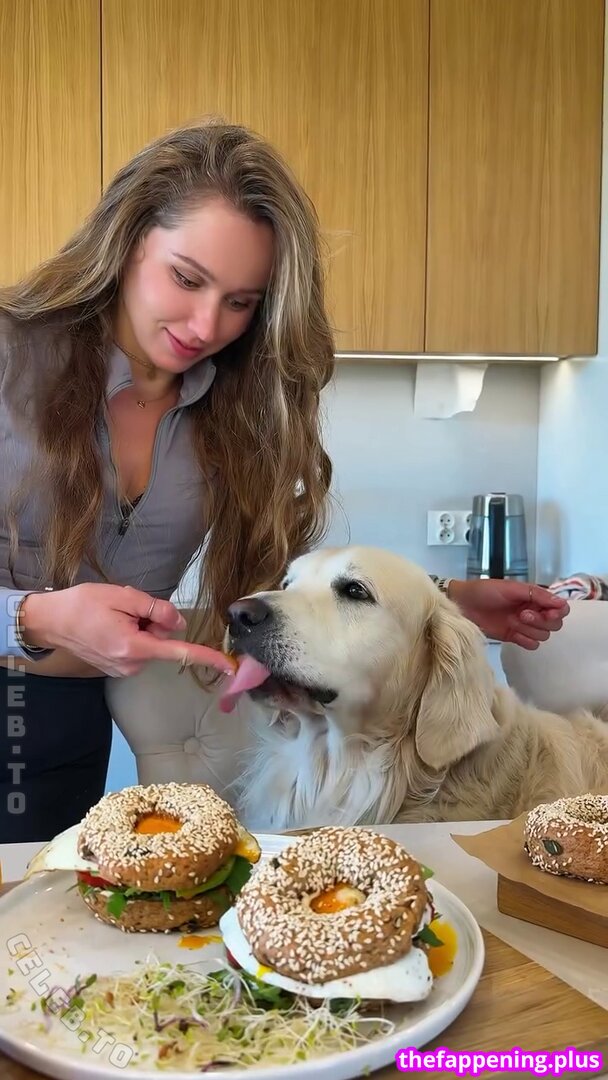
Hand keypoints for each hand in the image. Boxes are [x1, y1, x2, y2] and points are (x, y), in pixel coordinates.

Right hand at [21, 584, 235, 677]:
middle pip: (163, 642)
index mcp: (134, 648)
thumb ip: (157, 609)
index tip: (230, 666)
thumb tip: (180, 624)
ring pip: (151, 645)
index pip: (179, 653)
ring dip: (141, 629)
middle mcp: (131, 665)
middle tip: (127, 609)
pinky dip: (133, 636)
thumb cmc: (82, 605)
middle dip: (154, 623)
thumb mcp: (123, 597)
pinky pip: (138, 650)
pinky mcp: (117, 669)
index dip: (207, 658)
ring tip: (114, 618)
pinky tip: (111, 627)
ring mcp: (123, 670)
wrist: (50, 621)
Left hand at [448, 578, 569, 649]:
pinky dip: (526, 640)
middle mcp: (533, 611)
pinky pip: (532, 645)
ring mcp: (524, 626)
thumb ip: (537, 594)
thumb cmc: (485, 591)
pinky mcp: (514, 637)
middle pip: (555, 624)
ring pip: (544, 635)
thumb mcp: (512, 588)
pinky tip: (514, 633)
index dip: (558, 612)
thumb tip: (561, 603)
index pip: (560, 608)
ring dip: (531, 630)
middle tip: (523, 615)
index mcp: (534, 597)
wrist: (463, 604)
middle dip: (542, 621)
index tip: (548, 612)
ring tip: (513, 620)